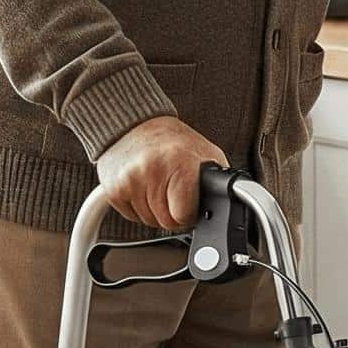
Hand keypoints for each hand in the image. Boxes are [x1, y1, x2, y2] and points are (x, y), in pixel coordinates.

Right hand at [96, 115, 227, 230]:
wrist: (134, 124)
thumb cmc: (173, 140)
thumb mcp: (207, 154)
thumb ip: (218, 182)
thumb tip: (234, 203)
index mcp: (180, 162)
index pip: (183, 216)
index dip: (190, 213)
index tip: (189, 203)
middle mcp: (152, 170)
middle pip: (166, 222)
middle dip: (173, 213)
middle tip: (173, 192)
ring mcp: (130, 180)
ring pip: (149, 222)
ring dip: (156, 211)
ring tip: (158, 186)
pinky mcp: (113, 189)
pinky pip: (131, 217)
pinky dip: (139, 207)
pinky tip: (143, 187)